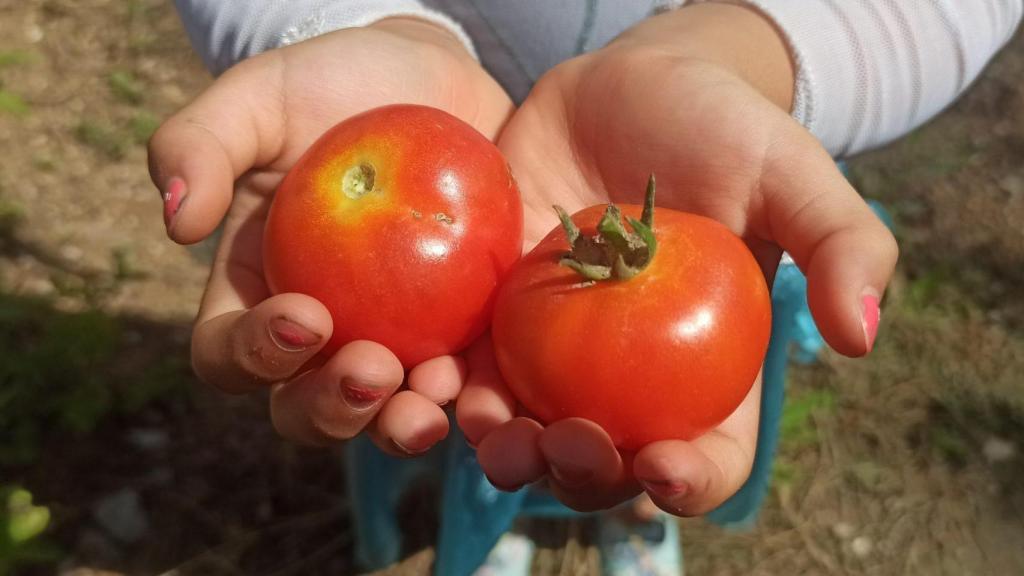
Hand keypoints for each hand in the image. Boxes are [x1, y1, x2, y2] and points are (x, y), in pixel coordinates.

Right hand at [148, 18, 512, 454]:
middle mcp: (320, 334)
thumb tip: (176, 220)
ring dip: (398, 423)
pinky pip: (460, 384)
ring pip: (381, 415)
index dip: (254, 355)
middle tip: (373, 371)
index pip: (229, 353)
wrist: (431, 83)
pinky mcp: (458, 334)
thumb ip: (203, 143)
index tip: (305, 314)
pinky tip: (481, 381)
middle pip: (302, 408)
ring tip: (430, 400)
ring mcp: (392, 340)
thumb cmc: (332, 86)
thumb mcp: (260, 96)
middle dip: (329, 410)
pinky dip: (468, 396)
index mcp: (256, 293)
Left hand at [457, 4, 896, 513]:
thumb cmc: (718, 128)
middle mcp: (630, 375)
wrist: (623, 85)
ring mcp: (558, 351)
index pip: (709, 453)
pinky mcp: (498, 314)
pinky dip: (454, 391)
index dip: (691, 480)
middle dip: (583, 477)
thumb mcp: (790, 171)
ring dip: (509, 453)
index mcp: (708, 366)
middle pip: (608, 461)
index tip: (665, 465)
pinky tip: (442, 386)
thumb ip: (840, 243)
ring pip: (529, 431)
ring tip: (497, 436)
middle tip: (568, 445)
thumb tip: (862, 336)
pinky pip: (472, 369)